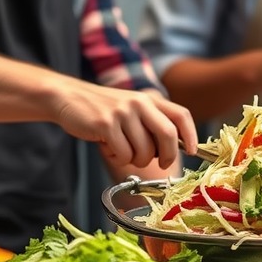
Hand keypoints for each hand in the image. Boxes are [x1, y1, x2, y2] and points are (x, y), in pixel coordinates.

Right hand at [55, 83, 196, 176]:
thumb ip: (152, 122)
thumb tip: (175, 148)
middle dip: (168, 156)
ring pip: (144, 151)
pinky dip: (118, 158)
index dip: (191, 135)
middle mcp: (139, 103)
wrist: (68, 98)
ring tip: (122, 150)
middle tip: (161, 164)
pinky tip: (108, 148)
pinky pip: (123, 154)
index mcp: (149, 99)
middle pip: (168, 136)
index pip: (181, 115)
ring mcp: (123, 113)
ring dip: (136, 160)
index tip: (193, 151)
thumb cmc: (103, 109)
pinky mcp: (106, 124)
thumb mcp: (132, 108)